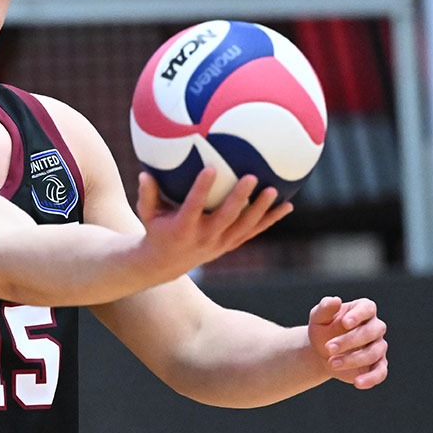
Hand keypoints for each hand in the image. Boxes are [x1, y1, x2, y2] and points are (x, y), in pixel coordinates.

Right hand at [134, 168, 290, 272]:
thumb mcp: (147, 213)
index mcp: (183, 227)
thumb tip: (145, 172)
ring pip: (244, 227)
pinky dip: (270, 220)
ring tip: (274, 191)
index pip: (193, 207)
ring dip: (260, 210)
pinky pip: (253, 231)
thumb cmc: (156, 229)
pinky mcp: (231, 244)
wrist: (167, 263)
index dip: (201, 189)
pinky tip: (287, 206)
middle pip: (226, 217)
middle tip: (251, 177)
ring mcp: (220, 243)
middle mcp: (205, 237)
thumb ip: (147, 193)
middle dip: (239, 198)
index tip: (209, 168)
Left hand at [308, 296, 387, 388]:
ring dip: (352, 359)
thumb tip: (335, 300)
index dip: (358, 315)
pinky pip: (381, 372)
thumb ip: (325, 308)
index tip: (344, 323)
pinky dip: (371, 378)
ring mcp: (378, 346)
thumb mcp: (318, 318)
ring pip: (373, 353)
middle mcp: (375, 327)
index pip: (368, 308)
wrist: (322, 352)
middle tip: (328, 348)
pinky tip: (357, 383)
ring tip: (331, 363)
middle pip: (371, 332)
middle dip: (349, 341)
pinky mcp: (377, 365)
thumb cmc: (323, 330)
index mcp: (363, 309)